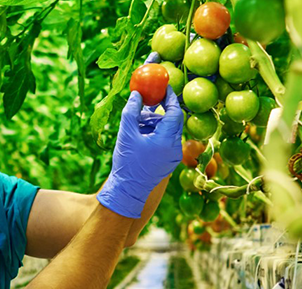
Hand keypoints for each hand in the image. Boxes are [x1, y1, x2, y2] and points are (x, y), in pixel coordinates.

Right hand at [97, 53, 184, 218]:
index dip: (169, 96)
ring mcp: (172, 156)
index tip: (163, 84)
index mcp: (169, 140)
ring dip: (153, 122)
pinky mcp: (167, 161)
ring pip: (167, 130)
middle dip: (160, 108)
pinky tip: (137, 134)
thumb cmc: (127, 163)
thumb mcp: (126, 133)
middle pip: (172, 120)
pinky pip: (164, 140)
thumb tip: (137, 94)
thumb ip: (132, 111)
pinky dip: (153, 133)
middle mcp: (175, 148)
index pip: (174, 111)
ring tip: (135, 122)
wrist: (127, 192)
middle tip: (152, 95)